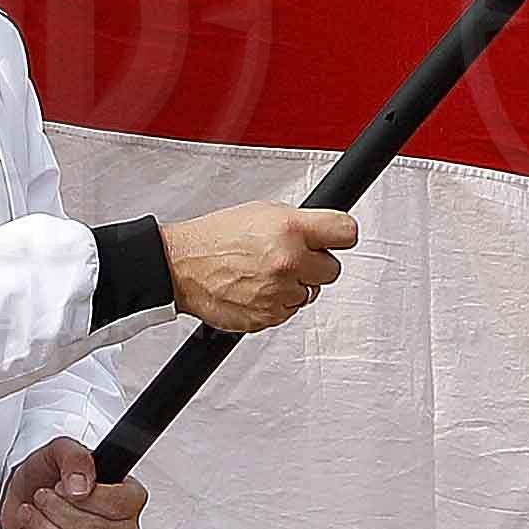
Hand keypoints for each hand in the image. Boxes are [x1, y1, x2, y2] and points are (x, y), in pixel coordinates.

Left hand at [0, 439, 146, 528]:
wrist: (25, 494)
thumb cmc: (48, 472)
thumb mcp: (60, 451)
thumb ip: (75, 459)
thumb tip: (81, 485)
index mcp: (128, 495)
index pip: (121, 505)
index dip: (88, 497)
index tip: (63, 486)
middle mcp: (121, 528)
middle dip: (57, 511)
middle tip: (42, 496)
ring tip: (31, 512)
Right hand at [159, 199, 356, 332]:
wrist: (182, 267)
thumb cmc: (215, 238)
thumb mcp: (261, 212)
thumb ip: (298, 222)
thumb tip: (323, 231)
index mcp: (290, 228)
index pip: (346, 233)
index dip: (341, 235)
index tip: (337, 238)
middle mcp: (289, 261)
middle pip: (333, 269)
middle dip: (316, 264)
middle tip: (293, 257)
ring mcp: (280, 292)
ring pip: (311, 293)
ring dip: (296, 285)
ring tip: (267, 272)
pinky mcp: (269, 316)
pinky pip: (289, 311)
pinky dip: (279, 302)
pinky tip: (258, 287)